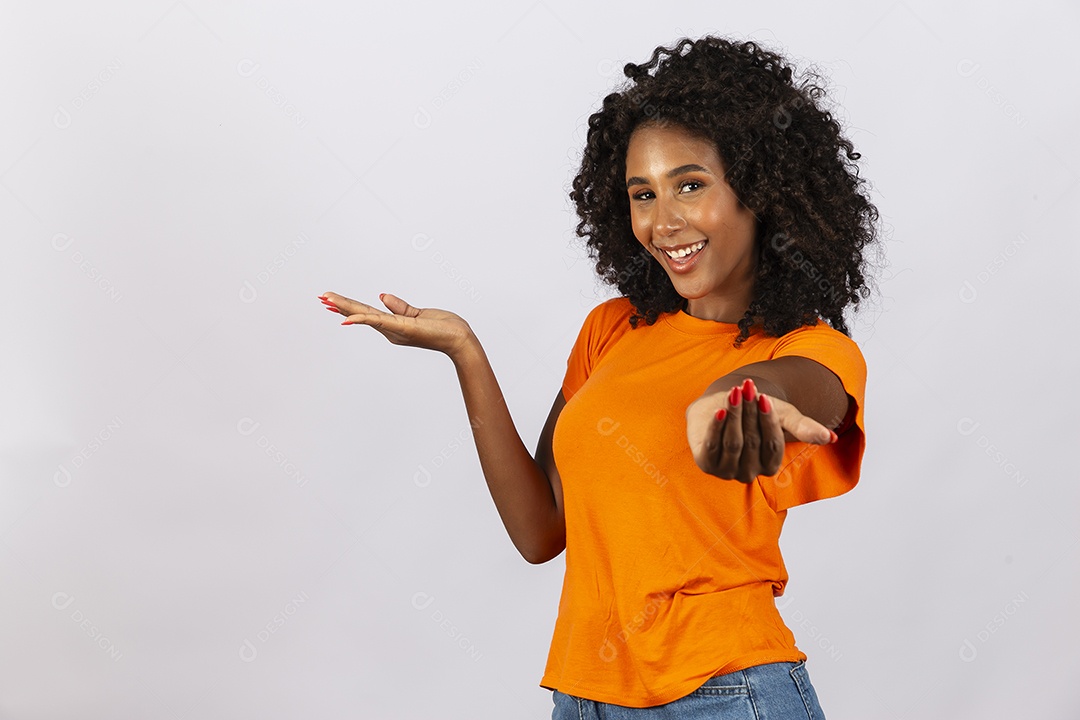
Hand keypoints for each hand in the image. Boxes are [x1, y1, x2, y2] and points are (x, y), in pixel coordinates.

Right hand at [319, 291, 475, 359]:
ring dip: (344, 308)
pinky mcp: (402, 327)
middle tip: (320, 297)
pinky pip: (379, 321)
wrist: (459, 339)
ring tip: (326, 300)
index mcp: (392, 325)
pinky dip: (362, 319)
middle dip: (340, 306)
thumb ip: (399, 306)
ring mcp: (395, 329)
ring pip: (364, 315)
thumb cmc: (444, 328)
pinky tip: (346, 318)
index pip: (366, 312)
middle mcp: (390, 330)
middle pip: (360, 313)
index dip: (348, 306)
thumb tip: (382, 295)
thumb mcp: (417, 313)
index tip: (330, 300)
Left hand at [686, 378, 836, 482]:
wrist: (721, 405)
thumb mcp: (782, 416)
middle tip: (748, 387)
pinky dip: (716, 427)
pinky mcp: (706, 464)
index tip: (765, 397)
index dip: (768, 421)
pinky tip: (720, 409)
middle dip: (750, 413)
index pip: (773, 446)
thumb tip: (830, 438)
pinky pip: (712, 446)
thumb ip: (804, 427)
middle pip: (752, 442)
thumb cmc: (755, 412)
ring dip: (735, 415)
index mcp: (770, 466)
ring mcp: (726, 471)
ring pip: (733, 443)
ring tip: (735, 392)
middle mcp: (749, 473)